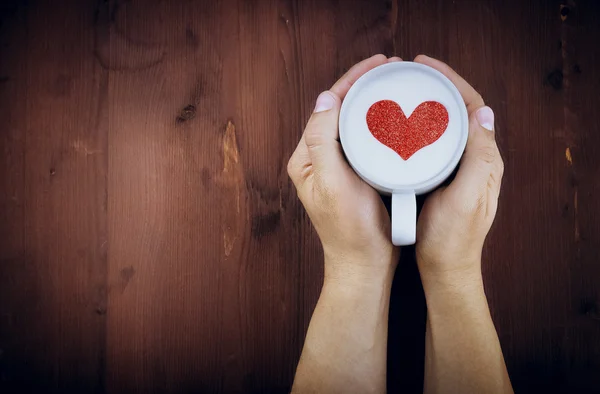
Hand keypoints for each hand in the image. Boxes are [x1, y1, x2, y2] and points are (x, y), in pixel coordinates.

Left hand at [287, 55, 401, 282]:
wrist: (364, 264)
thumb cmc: (348, 229)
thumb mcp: (332, 183)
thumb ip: (323, 141)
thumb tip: (326, 98)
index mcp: (306, 157)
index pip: (326, 107)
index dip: (351, 80)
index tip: (378, 64)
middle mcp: (319, 159)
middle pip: (340, 111)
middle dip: (364, 86)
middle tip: (391, 69)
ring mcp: (338, 167)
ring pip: (354, 124)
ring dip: (372, 102)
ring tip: (395, 84)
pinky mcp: (356, 175)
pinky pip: (366, 141)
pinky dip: (380, 124)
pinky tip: (398, 117)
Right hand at [414, 55, 503, 281]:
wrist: (444, 269)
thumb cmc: (453, 239)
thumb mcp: (466, 198)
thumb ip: (478, 157)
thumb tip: (483, 113)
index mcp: (484, 160)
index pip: (473, 107)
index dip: (452, 82)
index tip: (426, 66)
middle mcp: (473, 160)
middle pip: (458, 111)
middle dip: (437, 87)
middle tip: (409, 73)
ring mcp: (456, 168)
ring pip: (444, 125)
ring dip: (426, 104)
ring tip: (402, 91)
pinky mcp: (440, 177)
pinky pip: (431, 143)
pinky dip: (416, 127)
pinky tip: (398, 126)